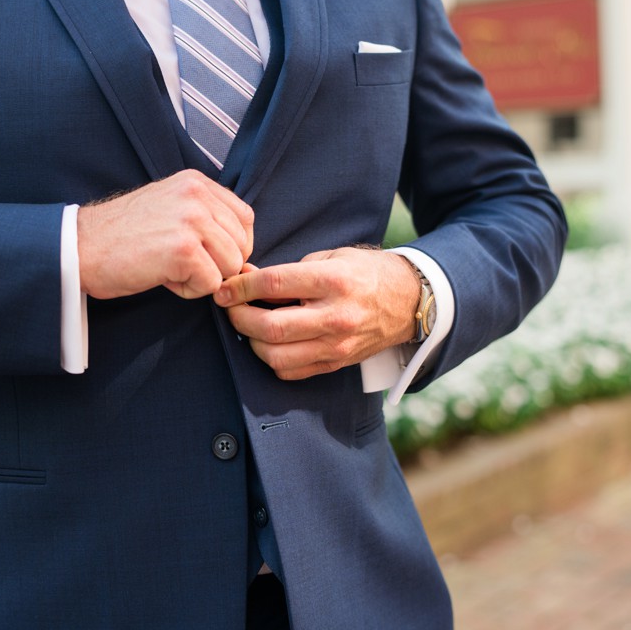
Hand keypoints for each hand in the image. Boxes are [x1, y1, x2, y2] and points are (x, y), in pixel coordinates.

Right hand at [77, 170, 253, 299]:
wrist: (80, 247)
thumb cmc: (121, 236)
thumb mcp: (168, 208)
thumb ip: (205, 218)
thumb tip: (241, 255)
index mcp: (196, 182)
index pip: (244, 218)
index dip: (230, 245)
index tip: (203, 254)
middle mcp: (197, 196)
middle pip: (241, 245)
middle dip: (217, 264)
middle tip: (179, 263)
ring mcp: (192, 221)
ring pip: (231, 266)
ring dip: (204, 278)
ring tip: (170, 269)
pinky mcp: (184, 250)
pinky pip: (211, 284)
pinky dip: (189, 290)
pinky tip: (163, 278)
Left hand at [214, 248, 419, 379]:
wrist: (407, 302)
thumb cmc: (364, 274)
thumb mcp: (331, 257)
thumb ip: (287, 271)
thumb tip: (244, 277)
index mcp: (333, 281)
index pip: (273, 284)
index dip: (240, 286)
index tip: (223, 287)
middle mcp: (335, 317)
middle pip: (270, 326)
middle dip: (239, 317)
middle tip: (230, 307)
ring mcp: (336, 345)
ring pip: (276, 356)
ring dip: (251, 341)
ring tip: (248, 326)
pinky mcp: (336, 363)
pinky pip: (290, 371)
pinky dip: (271, 359)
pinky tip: (269, 342)